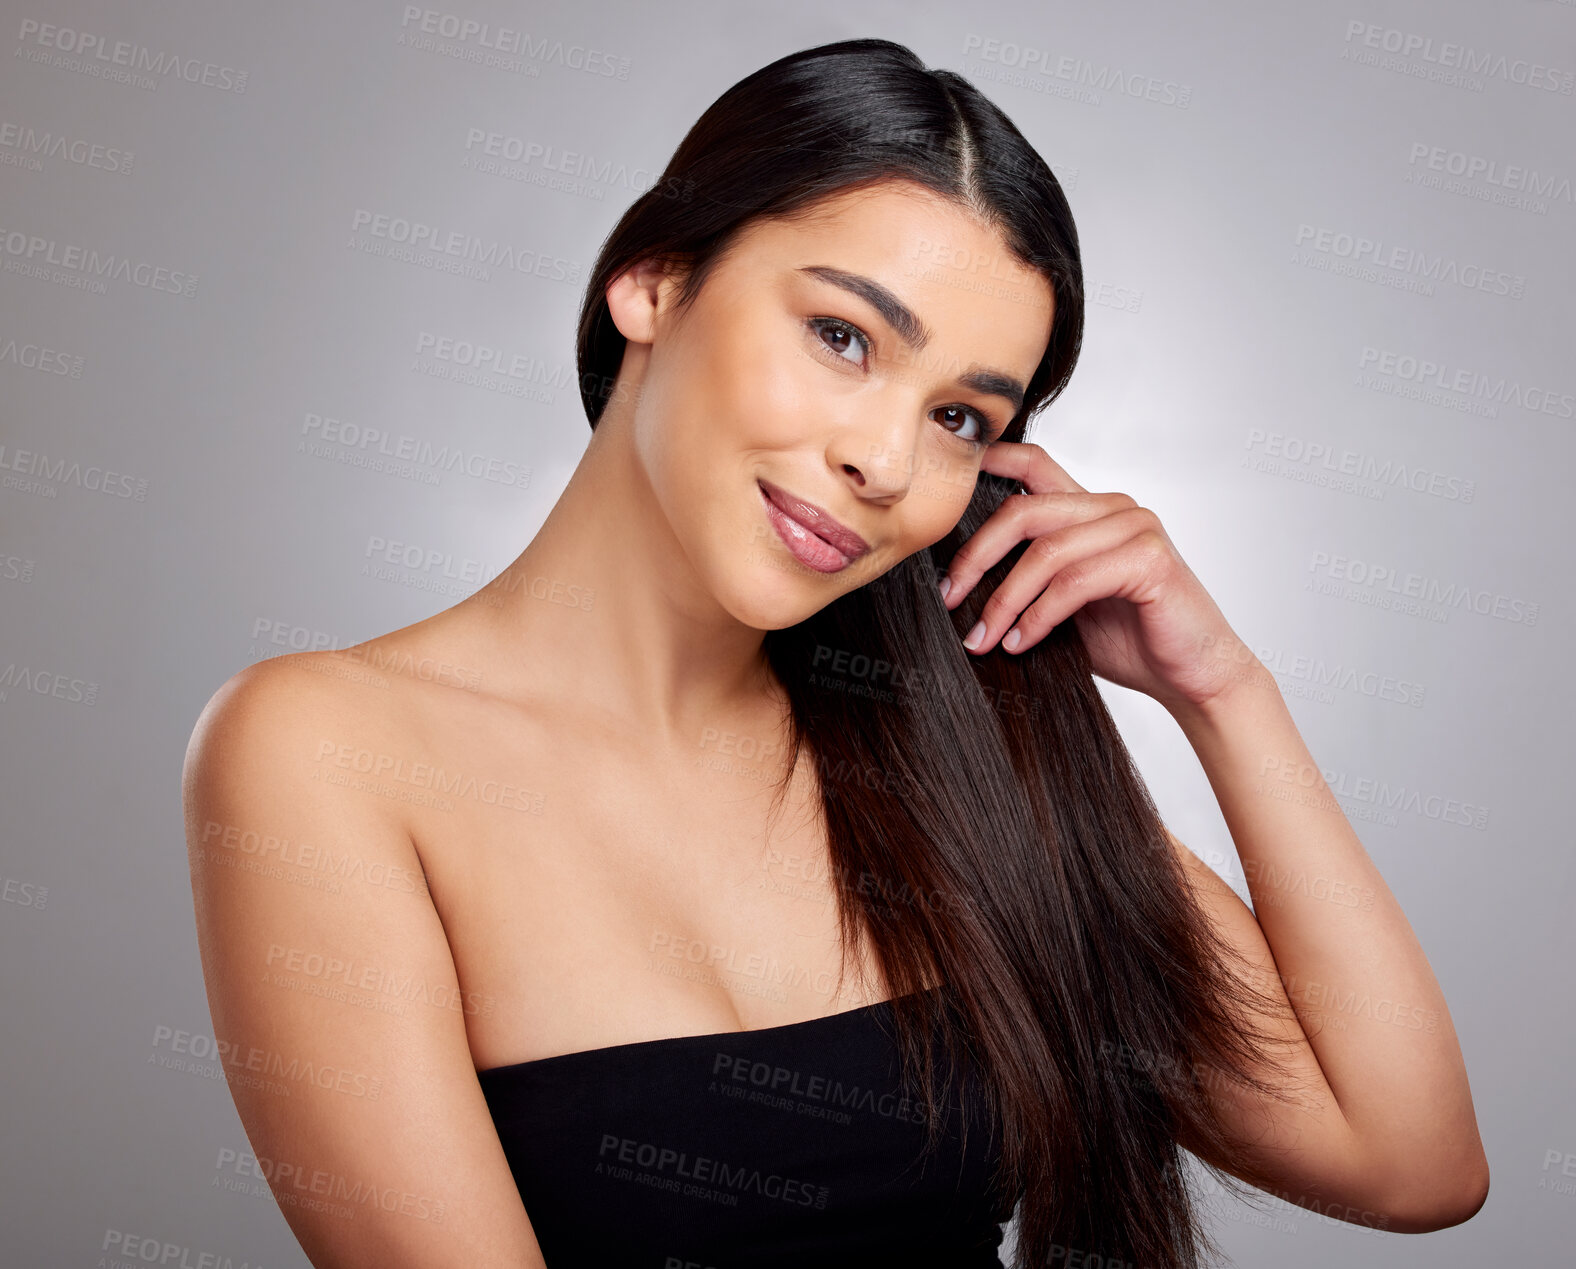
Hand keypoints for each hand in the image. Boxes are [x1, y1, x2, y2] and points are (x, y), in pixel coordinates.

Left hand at [940, 442, 1259, 715]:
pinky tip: (1020, 643)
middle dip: (976, 556)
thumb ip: (1028, 578)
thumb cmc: (1132, 643)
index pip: (1035, 465)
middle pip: (1024, 510)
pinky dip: (1038, 617)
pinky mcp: (1151, 560)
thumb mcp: (1064, 605)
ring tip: (982, 639)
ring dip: (1004, 600)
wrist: (1193, 681)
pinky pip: (1074, 582)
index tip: (946, 489)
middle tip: (950, 599)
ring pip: (1045, 552)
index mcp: (1093, 510)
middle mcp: (1115, 509)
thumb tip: (957, 582)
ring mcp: (1137, 528)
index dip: (990, 463)